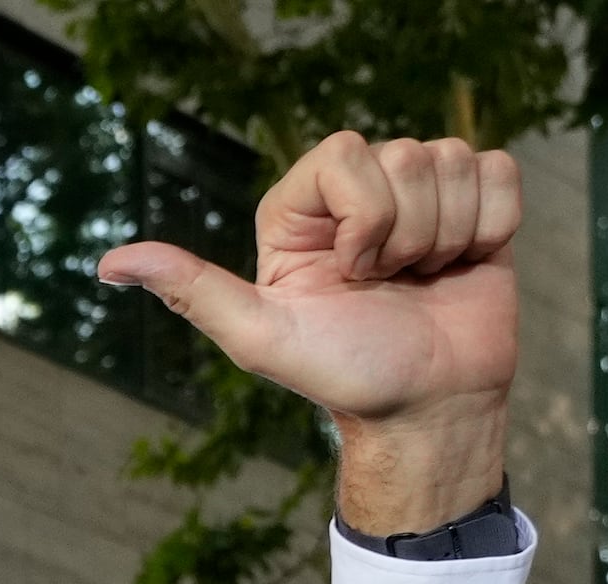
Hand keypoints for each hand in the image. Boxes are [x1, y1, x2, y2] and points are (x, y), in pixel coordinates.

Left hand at [101, 132, 519, 531]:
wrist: (428, 408)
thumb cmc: (345, 376)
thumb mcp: (260, 337)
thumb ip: (192, 291)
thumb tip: (108, 264)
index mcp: (300, 212)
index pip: (347, 152)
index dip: (365, 213)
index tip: (356, 273)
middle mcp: (357, 196)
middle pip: (406, 155)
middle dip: (406, 233)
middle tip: (390, 286)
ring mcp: (419, 198)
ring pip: (453, 161)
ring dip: (448, 236)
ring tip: (423, 282)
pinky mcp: (476, 207)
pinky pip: (499, 171)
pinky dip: (491, 226)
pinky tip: (462, 267)